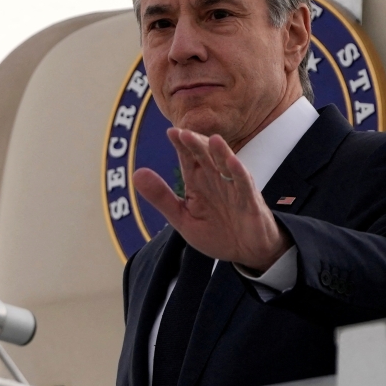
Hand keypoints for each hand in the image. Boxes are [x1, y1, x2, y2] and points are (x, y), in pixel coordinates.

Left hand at [132, 127, 292, 271]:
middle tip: (184, 133)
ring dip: (221, 153)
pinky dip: (239, 173)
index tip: (170, 132)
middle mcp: (216, 180)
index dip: (181, 146)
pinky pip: (244, 184)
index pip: (188, 158)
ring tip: (213, 139)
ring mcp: (234, 188)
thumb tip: (136, 173)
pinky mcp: (250, 201)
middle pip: (206, 157)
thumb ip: (161, 197)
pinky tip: (233, 162)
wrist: (247, 253)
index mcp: (198, 182)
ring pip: (226, 165)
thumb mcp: (182, 219)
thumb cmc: (216, 233)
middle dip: (196, 145)